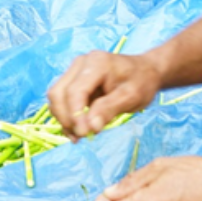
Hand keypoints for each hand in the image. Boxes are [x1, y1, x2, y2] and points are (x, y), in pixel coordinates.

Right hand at [46, 51, 160, 139]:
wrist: (145, 71)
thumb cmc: (142, 82)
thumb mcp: (132, 97)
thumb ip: (109, 110)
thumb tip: (90, 128)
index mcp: (96, 63)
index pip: (75, 91)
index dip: (75, 114)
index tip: (84, 134)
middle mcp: (80, 63)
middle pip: (58, 92)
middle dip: (66, 117)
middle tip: (81, 137)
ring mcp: (75, 70)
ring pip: (56, 96)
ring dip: (63, 118)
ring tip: (80, 135)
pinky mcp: (74, 79)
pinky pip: (61, 99)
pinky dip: (66, 115)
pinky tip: (78, 129)